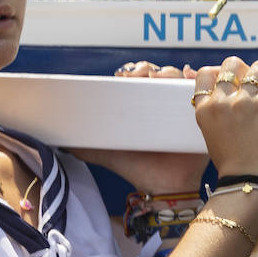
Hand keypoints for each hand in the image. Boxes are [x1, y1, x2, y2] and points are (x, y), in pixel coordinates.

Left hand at [68, 61, 211, 191]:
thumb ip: (84, 146)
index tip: (123, 76)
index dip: (130, 72)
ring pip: (177, 78)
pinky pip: (200, 90)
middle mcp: (161, 103)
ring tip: (161, 78)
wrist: (163, 187)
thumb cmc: (138, 169)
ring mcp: (180, 107)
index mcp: (140, 106)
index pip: (135, 78)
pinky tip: (190, 73)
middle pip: (157, 73)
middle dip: (149, 69)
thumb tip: (56, 141)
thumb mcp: (108, 153)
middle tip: (143, 76)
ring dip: (170, 72)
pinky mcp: (197, 113)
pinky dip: (196, 77)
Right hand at [191, 57, 257, 184]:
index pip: (206, 73)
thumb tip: (223, 103)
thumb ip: (216, 117)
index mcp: (204, 111)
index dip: (221, 71)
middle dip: (246, 68)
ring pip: (257, 67)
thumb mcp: (214, 137)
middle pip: (232, 64)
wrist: (248, 183)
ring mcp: (244, 102)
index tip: (235, 79)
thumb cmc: (235, 166)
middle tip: (257, 82)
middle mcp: (221, 102)